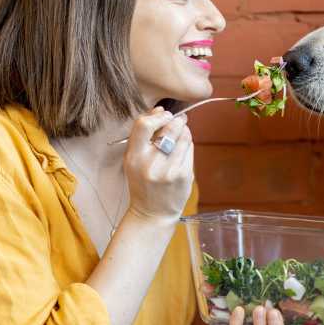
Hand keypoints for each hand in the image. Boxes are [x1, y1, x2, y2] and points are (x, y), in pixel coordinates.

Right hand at [123, 107, 192, 222]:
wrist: (152, 213)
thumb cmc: (143, 183)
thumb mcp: (134, 161)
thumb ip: (144, 137)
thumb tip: (161, 110)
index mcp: (134, 157)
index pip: (143, 125)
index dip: (156, 115)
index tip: (163, 114)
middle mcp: (150, 163)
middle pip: (168, 128)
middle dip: (176, 120)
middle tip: (179, 120)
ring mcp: (169, 170)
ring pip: (183, 137)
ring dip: (184, 132)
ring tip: (181, 134)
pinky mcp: (183, 175)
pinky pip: (189, 150)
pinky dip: (188, 146)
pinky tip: (183, 150)